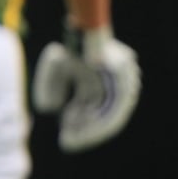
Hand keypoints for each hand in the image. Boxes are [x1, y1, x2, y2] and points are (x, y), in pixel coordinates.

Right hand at [32, 25, 140, 152]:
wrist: (90, 35)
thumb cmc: (73, 48)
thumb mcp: (56, 68)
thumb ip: (51, 87)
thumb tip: (50, 108)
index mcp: (104, 79)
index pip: (92, 107)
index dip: (77, 122)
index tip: (65, 135)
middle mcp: (116, 86)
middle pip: (101, 115)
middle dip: (82, 130)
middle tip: (68, 143)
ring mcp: (124, 88)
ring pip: (108, 118)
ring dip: (89, 132)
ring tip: (73, 142)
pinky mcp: (126, 91)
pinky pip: (113, 115)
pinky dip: (97, 127)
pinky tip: (82, 133)